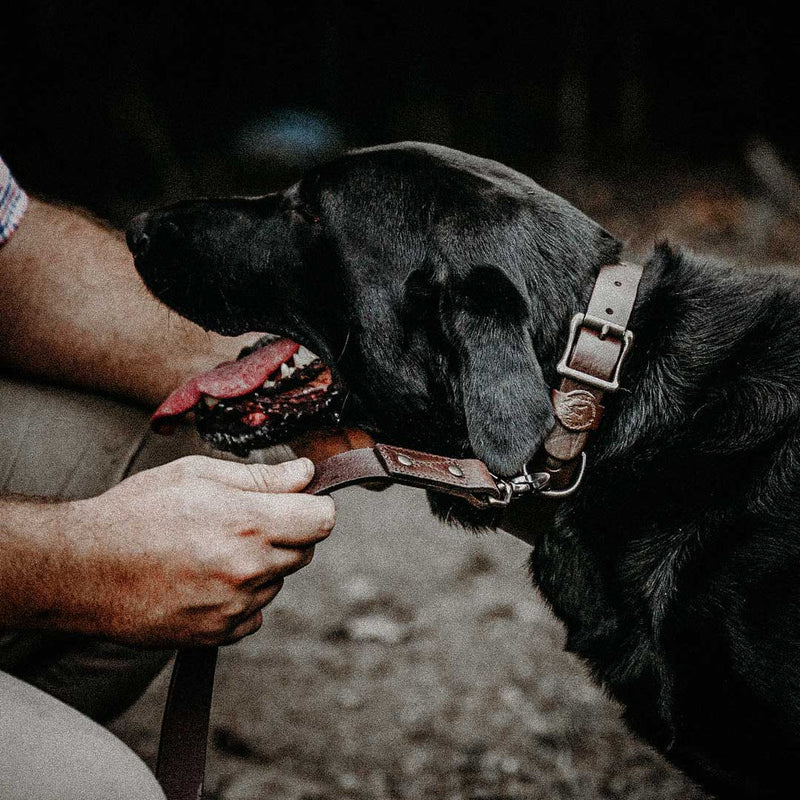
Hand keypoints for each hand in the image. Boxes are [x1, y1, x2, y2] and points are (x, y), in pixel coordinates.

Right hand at [54, 456, 333, 646]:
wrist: (82, 569)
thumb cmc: (135, 512)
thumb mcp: (197, 474)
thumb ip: (260, 476)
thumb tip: (305, 473)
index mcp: (249, 524)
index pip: (323, 520)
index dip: (313, 506)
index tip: (296, 502)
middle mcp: (249, 569)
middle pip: (304, 551)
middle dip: (286, 533)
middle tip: (242, 522)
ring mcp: (234, 607)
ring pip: (277, 582)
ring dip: (261, 567)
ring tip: (212, 551)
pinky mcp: (217, 634)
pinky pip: (254, 615)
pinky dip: (241, 600)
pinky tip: (206, 581)